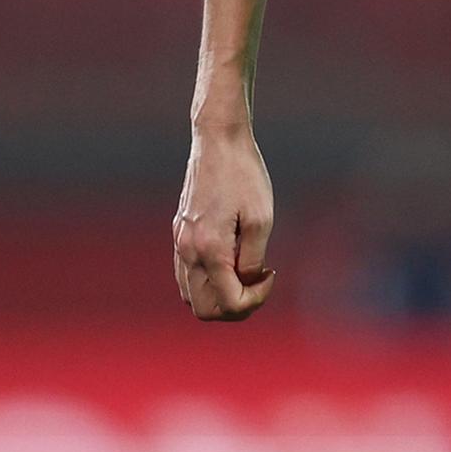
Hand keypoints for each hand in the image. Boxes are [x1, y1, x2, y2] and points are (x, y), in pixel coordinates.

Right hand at [173, 124, 276, 320]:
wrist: (217, 141)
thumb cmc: (245, 176)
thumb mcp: (261, 219)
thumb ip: (253, 259)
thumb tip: (248, 283)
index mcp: (209, 249)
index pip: (229, 303)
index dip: (256, 300)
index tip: (271, 273)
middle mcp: (188, 251)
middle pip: (205, 310)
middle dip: (235, 307)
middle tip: (258, 282)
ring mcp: (179, 243)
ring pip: (192, 297)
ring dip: (220, 296)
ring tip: (245, 272)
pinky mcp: (179, 234)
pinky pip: (186, 276)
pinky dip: (208, 282)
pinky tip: (231, 261)